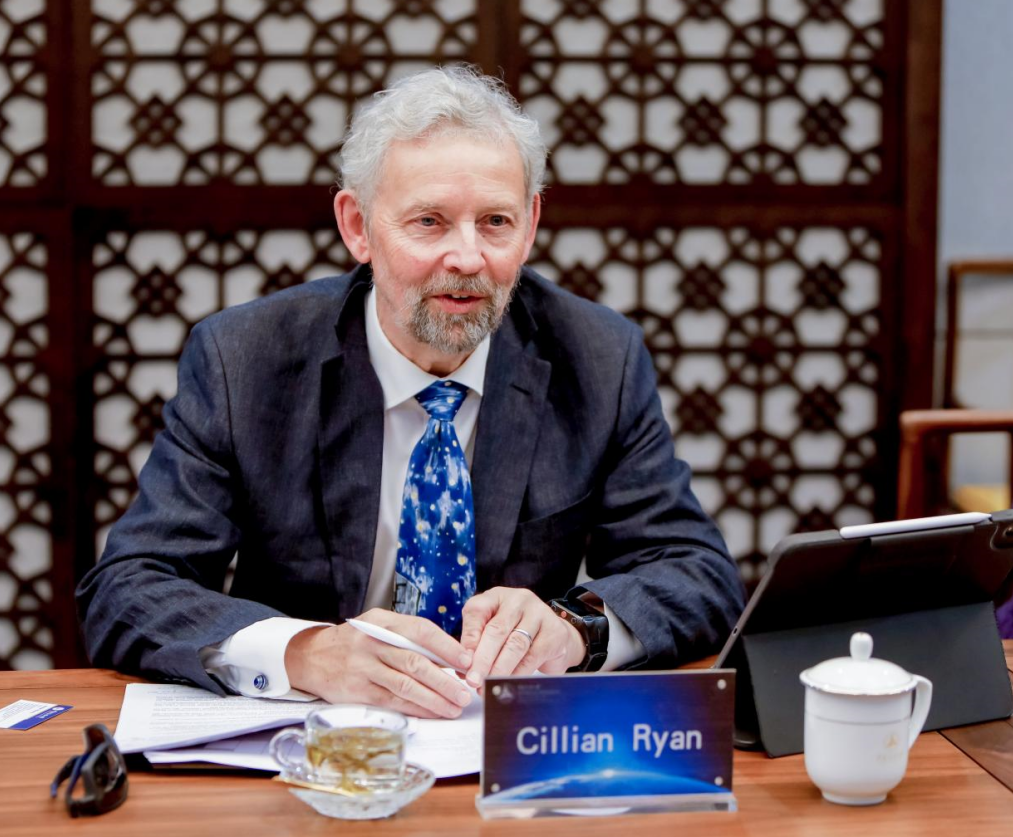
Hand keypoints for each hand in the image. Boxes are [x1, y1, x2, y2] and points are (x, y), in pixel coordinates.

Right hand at [284, 609, 473, 718]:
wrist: (311, 657)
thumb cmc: (354, 641)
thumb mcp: (377, 626)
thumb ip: (407, 636)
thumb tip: (447, 656)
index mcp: (382, 622)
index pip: (420, 631)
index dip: (446, 646)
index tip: (466, 660)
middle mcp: (372, 643)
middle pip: (416, 662)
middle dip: (445, 680)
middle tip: (466, 692)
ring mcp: (364, 668)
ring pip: (406, 685)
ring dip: (434, 698)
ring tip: (454, 706)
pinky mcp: (358, 691)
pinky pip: (392, 702)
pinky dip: (415, 708)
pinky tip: (432, 712)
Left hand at [459, 587, 585, 687]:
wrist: (555, 638)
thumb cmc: (515, 634)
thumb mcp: (492, 632)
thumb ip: (477, 644)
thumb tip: (463, 669)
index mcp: (496, 596)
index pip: (476, 611)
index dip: (468, 638)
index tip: (462, 663)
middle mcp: (518, 600)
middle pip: (496, 630)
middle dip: (482, 659)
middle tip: (473, 680)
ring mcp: (539, 613)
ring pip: (515, 645)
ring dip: (499, 670)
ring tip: (488, 686)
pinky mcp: (554, 632)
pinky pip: (532, 657)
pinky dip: (518, 674)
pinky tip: (508, 684)